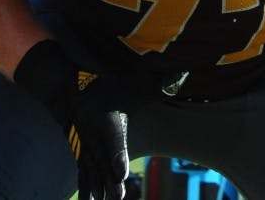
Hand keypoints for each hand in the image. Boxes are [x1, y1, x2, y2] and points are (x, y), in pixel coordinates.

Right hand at [14, 40, 157, 198]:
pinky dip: (85, 184)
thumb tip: (183, 76)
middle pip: (102, 159)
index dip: (118, 156)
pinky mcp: (82, 148)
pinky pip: (82, 168)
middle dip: (108, 179)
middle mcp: (94, 132)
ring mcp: (85, 141)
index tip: (122, 173)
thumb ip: (161, 83)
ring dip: (96, 186)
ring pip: (90, 167)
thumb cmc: (117, 84)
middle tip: (117, 197)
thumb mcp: (139, 82)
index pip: (114, 139)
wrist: (82, 82)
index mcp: (108, 118)